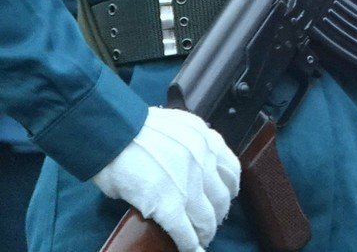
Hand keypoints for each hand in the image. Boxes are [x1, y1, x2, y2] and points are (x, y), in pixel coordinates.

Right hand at [89, 107, 240, 251]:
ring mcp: (188, 185)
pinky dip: (189, 243)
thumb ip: (187, 147)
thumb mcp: (175, 129)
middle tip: (211, 222)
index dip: (229, 189)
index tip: (225, 198)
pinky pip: (185, 230)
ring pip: (207, 217)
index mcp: (206, 140)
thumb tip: (183, 169)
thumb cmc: (133, 130)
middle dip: (218, 214)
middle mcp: (203, 162)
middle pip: (222, 198)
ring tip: (201, 239)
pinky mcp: (168, 205)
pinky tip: (190, 249)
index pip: (231, 170)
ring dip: (205, 232)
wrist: (113, 134)